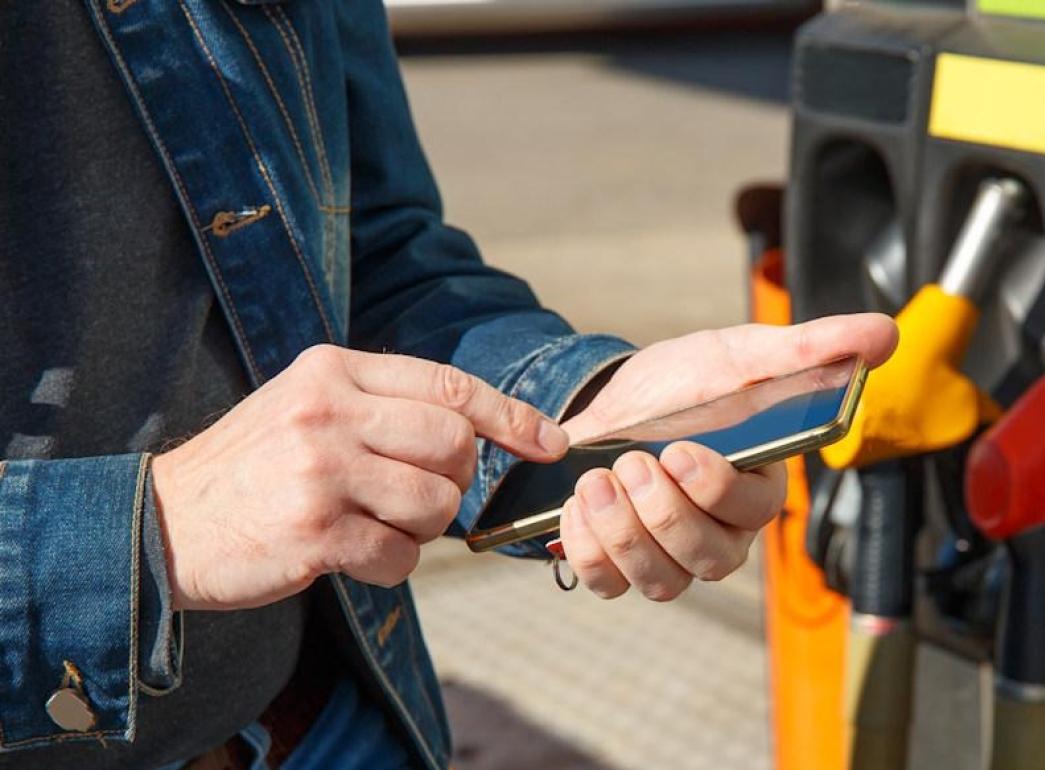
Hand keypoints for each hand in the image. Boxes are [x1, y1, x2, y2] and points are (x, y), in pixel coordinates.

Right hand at [151, 345, 567, 610]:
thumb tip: (481, 429)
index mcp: (332, 369)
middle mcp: (328, 411)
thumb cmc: (255, 466)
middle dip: (454, 482)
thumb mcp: (309, 405)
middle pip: (454, 446)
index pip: (450, 385)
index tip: (550, 444)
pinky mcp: (313, 533)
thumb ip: (384, 405)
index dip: (511, 417)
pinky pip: (401, 556)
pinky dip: (390, 565)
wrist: (162, 523)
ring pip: (436, 504)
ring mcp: (319, 471)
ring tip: (372, 525)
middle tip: (413, 498)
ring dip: (421, 528)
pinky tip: (350, 556)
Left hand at [558, 314, 896, 600]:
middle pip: (707, 558)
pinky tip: (578, 504)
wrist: (621, 398)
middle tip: (631, 461)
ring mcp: (671, 557)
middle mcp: (721, 533)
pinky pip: (607, 583)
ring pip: (660, 581)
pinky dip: (587, 551)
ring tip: (595, 481)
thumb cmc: (693, 383)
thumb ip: (812, 347)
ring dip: (623, 534)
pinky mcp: (622, 565)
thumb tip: (883, 334)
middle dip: (662, 513)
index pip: (755, 510)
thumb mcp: (745, 354)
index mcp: (757, 487)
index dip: (717, 491)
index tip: (681, 451)